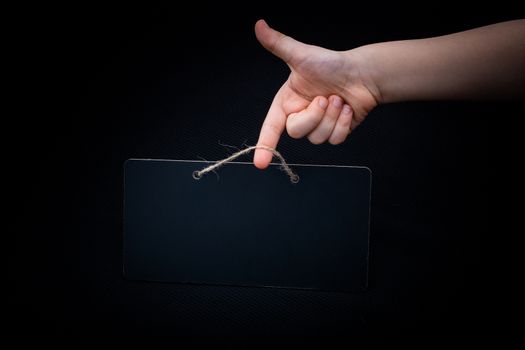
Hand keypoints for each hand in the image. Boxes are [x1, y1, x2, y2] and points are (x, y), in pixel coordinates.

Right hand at [253, 19, 378, 168]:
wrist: (361, 74)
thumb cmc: (331, 63)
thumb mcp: (301, 55)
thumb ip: (278, 43)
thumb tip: (260, 26)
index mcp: (288, 102)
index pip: (271, 127)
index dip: (264, 145)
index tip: (261, 162)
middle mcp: (301, 115)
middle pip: (297, 132)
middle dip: (314, 115)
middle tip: (325, 98)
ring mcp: (318, 125)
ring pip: (318, 138)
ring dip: (332, 117)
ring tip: (338, 99)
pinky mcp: (335, 132)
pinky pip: (335, 140)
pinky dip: (343, 124)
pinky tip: (348, 109)